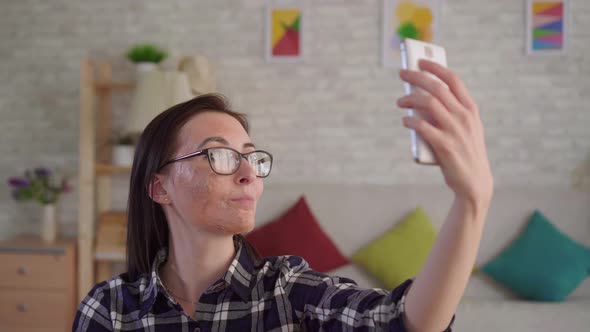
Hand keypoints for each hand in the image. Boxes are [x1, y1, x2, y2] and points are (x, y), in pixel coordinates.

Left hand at [397, 59, 493, 205]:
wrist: (474, 182)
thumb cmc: (465, 153)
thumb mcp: (467, 128)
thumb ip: (453, 112)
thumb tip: (426, 97)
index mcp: (470, 109)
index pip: (453, 80)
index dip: (436, 68)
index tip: (421, 62)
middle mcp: (464, 117)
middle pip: (437, 87)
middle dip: (417, 77)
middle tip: (402, 74)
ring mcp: (454, 131)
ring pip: (428, 103)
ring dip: (410, 99)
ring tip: (400, 101)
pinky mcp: (444, 146)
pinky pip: (422, 127)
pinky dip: (410, 121)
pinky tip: (404, 120)